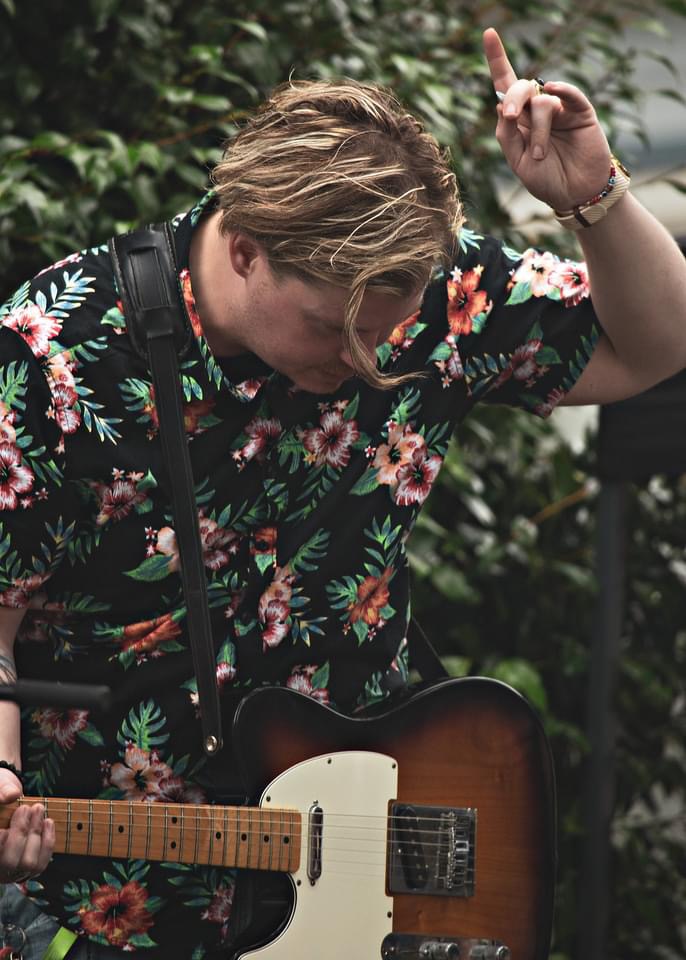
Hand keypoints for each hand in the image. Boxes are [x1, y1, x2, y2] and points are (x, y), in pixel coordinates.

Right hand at [0, 769, 53, 883]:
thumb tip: (12, 795)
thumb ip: (1, 789)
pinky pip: (41, 862)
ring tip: (38, 809)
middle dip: (20, 834)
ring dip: (36, 834)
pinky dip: (47, 841)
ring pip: (27, 864)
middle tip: (24, 808)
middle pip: (8, 862)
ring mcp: (12, 870)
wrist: (9, 797)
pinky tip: (48, 821)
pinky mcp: (28, 867)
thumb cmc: (1, 791)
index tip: (3, 830)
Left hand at [483, 27, 611, 210]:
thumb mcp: (517, 162)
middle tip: (511, 116)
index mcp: (519, 121)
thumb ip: (507, 134)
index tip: (488, 33)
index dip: (497, 59)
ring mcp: (559, 109)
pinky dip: (562, 90)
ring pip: (541, 102)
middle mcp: (537, 110)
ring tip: (540, 155)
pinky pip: (569, 94)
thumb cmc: (546, 180)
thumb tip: (499, 104)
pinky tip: (554, 91)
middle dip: (512, 98)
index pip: (505, 85)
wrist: (574, 195)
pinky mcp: (580, 112)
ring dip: (538, 130)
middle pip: (520, 88)